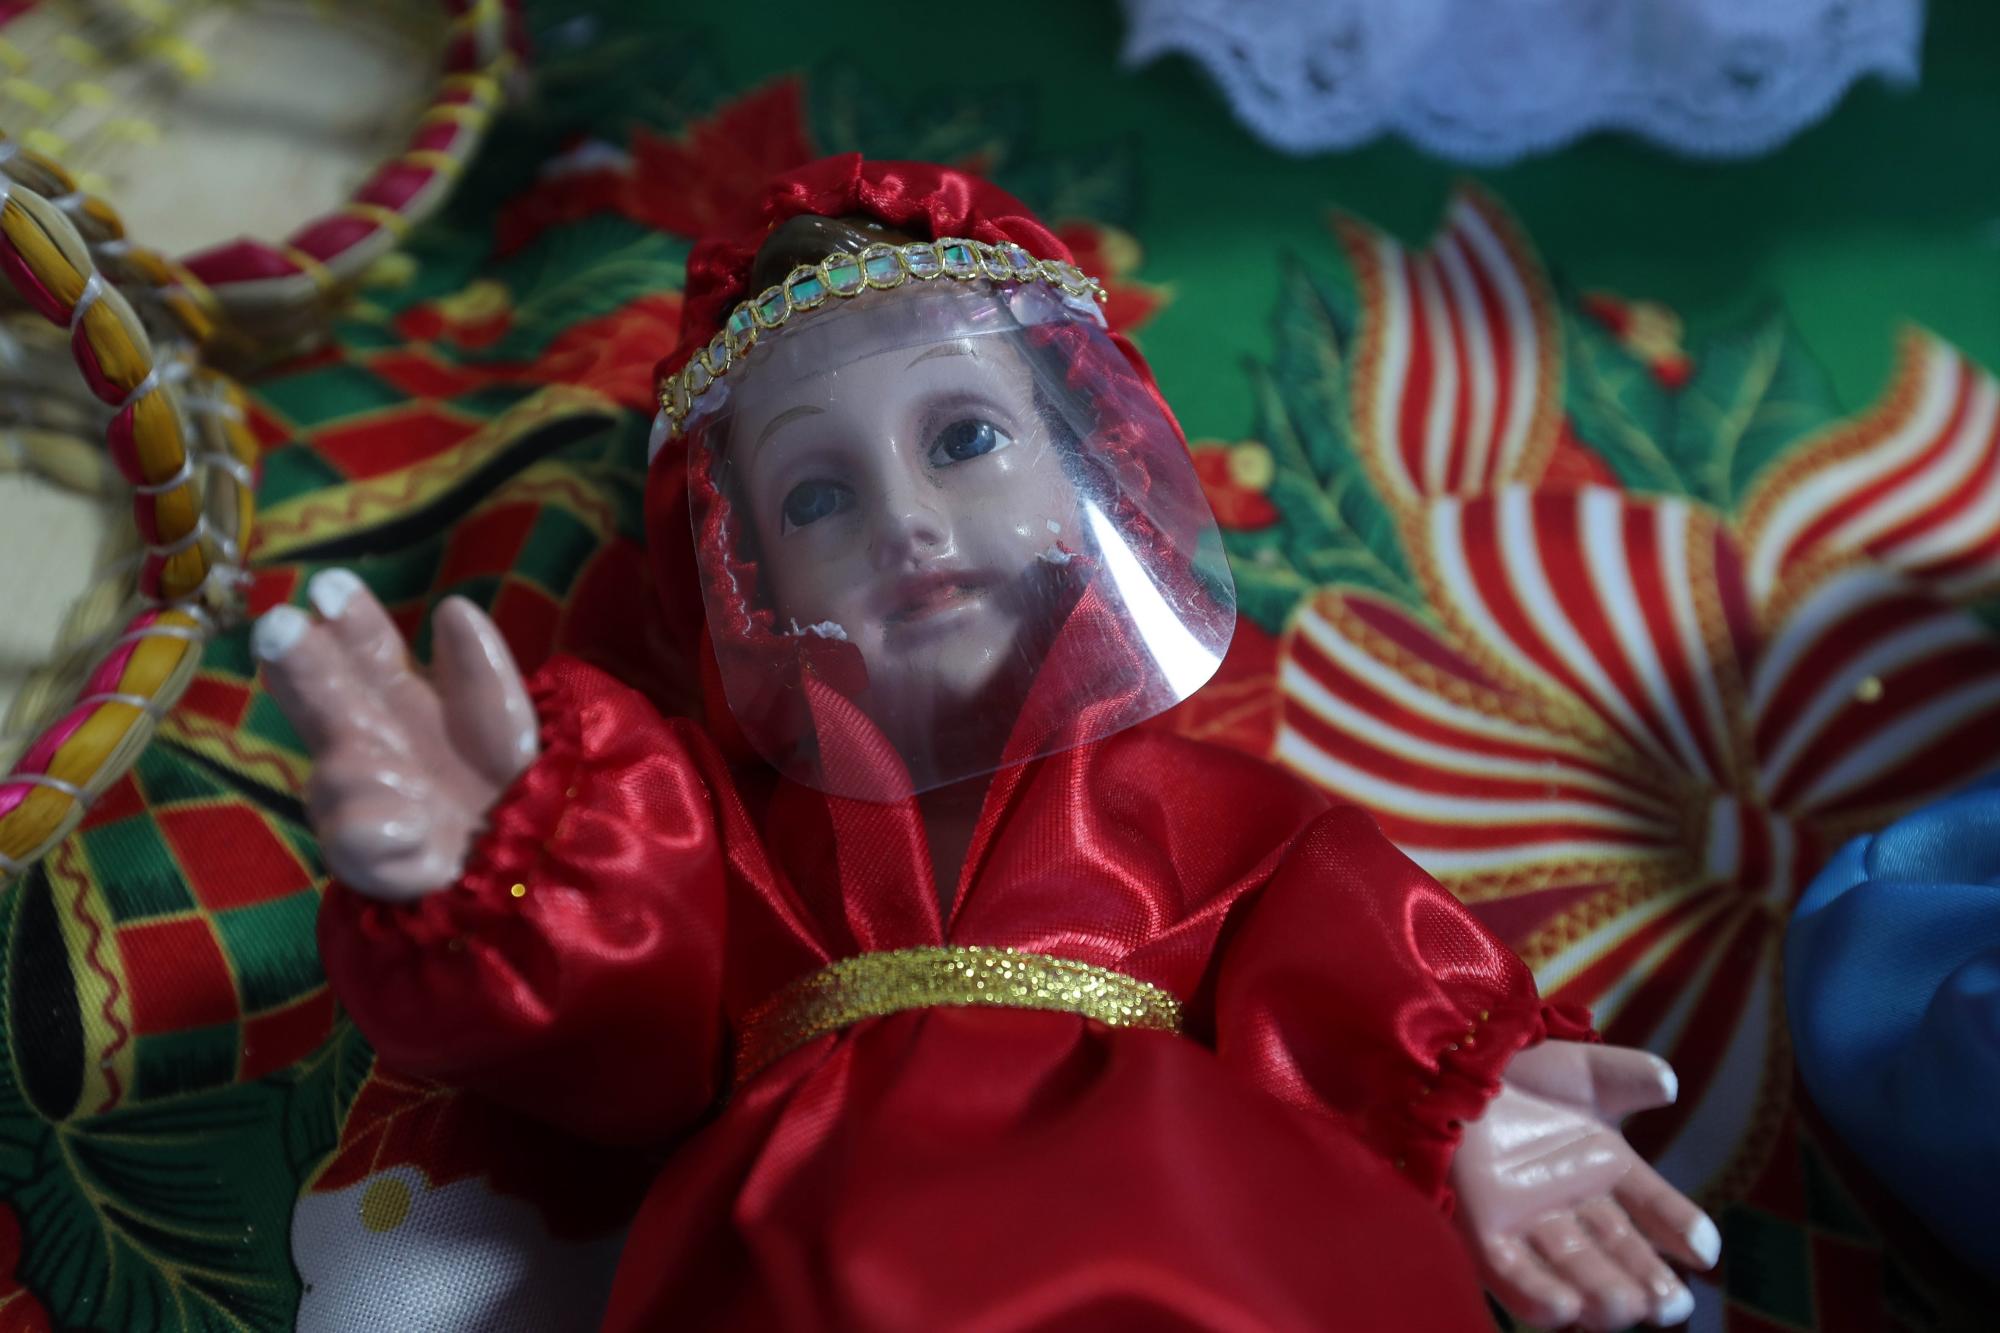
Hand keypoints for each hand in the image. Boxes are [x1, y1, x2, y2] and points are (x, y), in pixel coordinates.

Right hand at [252, 569, 538, 900]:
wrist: (527, 865)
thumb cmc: (512, 784)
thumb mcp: (506, 719)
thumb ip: (480, 669)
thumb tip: (452, 607)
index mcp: (400, 699)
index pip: (366, 650)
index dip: (349, 620)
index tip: (330, 588)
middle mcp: (366, 743)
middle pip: (323, 697)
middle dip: (302, 662)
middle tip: (281, 627)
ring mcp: (357, 802)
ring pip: (335, 771)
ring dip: (366, 770)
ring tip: (415, 788)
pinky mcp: (364, 859)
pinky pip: (356, 836)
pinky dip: (387, 831)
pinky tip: (418, 832)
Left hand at [1451, 1040, 1719, 1330]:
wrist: (1452, 1061)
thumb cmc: (1522, 1067)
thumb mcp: (1581, 1071)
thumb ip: (1624, 1076)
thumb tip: (1667, 1082)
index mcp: (1610, 1171)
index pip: (1657, 1209)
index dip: (1680, 1228)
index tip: (1705, 1251)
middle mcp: (1576, 1206)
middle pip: (1620, 1254)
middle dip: (1647, 1282)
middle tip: (1673, 1306)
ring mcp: (1530, 1222)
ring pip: (1573, 1271)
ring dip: (1601, 1295)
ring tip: (1627, 1307)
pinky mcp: (1482, 1230)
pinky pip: (1510, 1271)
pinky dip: (1535, 1293)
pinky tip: (1564, 1308)